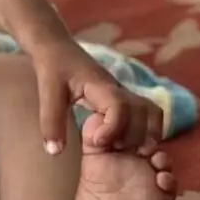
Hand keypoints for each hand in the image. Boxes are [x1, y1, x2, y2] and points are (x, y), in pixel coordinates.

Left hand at [34, 43, 162, 154]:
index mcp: (100, 86)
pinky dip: (145, 130)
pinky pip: (146, 114)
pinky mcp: (123, 99)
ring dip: (146, 133)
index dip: (114, 127)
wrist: (57, 47)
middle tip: (112, 150)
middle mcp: (118, 89)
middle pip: (145, 112)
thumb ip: (51, 122)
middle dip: (134, 136)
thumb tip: (54, 152)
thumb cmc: (53, 67)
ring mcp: (124, 93)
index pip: (121, 106)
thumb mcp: (48, 94)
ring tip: (125, 150)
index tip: (97, 142)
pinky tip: (127, 144)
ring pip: (152, 112)